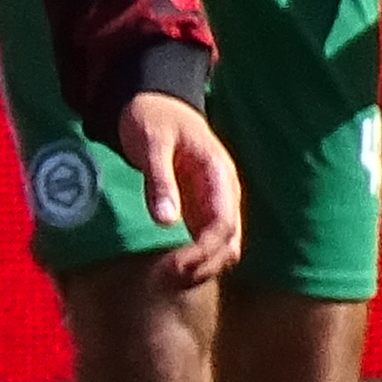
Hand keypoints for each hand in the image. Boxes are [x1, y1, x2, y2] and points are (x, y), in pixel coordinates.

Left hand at [115, 92, 243, 287]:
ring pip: (220, 246)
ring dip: (200, 266)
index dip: (205, 251)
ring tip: (168, 279)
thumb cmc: (153, 118)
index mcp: (219, 174)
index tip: (177, 266)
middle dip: (205, 264)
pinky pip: (204, 240)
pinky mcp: (196, 207)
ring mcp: (211, 201)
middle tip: (169, 278)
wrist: (154, 102)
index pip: (224, 224)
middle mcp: (223, 192)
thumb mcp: (152, 144)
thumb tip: (167, 222)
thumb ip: (160, 180)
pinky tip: (170, 270)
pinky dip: (192, 258)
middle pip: (229, 242)